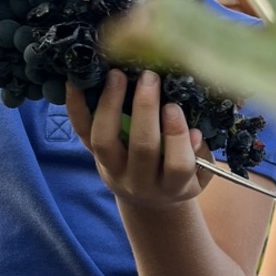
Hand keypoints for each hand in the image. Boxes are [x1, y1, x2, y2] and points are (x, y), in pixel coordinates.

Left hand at [66, 68, 210, 209]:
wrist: (147, 200)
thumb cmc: (178, 177)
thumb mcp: (199, 173)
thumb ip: (200, 154)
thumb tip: (194, 132)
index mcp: (172, 186)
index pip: (177, 165)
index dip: (176, 136)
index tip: (174, 106)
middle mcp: (140, 182)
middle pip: (142, 148)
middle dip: (146, 109)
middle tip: (150, 77)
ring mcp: (112, 169)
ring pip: (105, 140)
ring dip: (110, 105)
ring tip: (117, 75)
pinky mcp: (92, 156)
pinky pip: (81, 131)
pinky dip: (76, 106)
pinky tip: (76, 81)